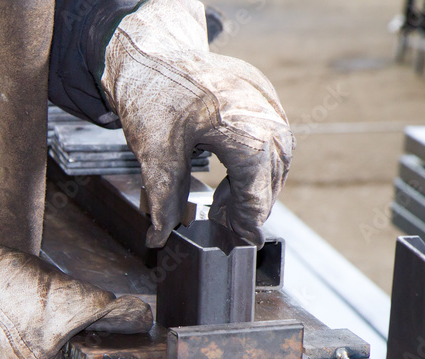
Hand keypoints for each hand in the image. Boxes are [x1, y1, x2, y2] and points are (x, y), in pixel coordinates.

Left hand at [100, 0, 293, 247]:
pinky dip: (254, 163)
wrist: (150, 48)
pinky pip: (269, 135)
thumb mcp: (154, 154)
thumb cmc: (152, 93)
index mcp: (243, 127)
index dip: (248, 220)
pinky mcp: (259, 93)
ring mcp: (265, 99)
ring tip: (223, 209)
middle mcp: (264, 112)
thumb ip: (164, 199)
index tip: (243, 244)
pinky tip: (229, 180)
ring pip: (274, 156)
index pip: (256, 188)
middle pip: (271, 174)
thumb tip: (159, 239)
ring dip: (253, 185)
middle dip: (251, 206)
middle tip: (228, 232)